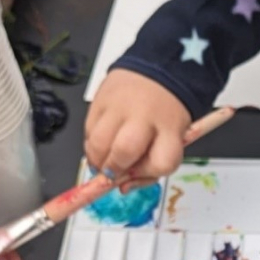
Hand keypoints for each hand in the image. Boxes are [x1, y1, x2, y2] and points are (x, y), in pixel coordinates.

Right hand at [85, 69, 190, 190]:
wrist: (158, 71)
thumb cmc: (165, 112)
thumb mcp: (172, 138)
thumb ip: (152, 167)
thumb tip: (123, 188)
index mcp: (171, 127)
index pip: (162, 162)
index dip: (148, 174)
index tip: (139, 172)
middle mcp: (145, 114)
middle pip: (124, 151)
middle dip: (114, 170)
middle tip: (112, 173)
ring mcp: (119, 105)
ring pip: (98, 143)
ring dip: (96, 160)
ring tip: (102, 161)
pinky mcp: (99, 98)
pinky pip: (87, 130)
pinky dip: (90, 143)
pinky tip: (101, 142)